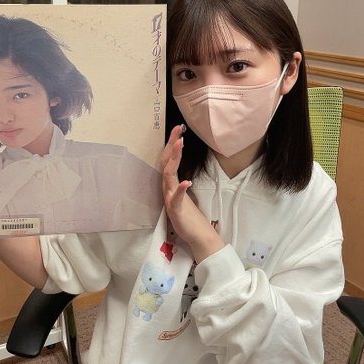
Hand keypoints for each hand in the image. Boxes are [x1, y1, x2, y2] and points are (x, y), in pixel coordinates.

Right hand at [162, 125, 223, 262]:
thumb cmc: (190, 215)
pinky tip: (186, 182)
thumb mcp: (183, 194)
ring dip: (174, 159)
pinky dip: (180, 190)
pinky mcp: (176, 211)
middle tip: (177, 128)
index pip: (170, 159)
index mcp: (171, 184)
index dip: (172, 143)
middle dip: (172, 145)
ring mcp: (171, 199)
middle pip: (167, 163)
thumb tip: (180, 169)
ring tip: (179, 144)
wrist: (195, 236)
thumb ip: (179, 182)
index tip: (178, 128)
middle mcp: (169, 188)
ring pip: (169, 176)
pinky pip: (176, 199)